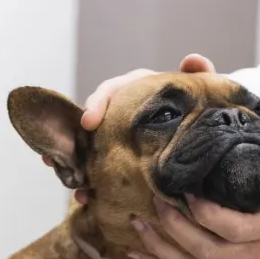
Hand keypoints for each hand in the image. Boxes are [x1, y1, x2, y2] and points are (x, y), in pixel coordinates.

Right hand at [45, 53, 216, 202]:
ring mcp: (119, 136)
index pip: (112, 90)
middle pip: (90, 122)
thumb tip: (192, 61)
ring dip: (74, 165)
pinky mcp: (121, 158)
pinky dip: (89, 183)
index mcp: (138, 89)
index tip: (89, 121)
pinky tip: (84, 197)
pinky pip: (99, 168)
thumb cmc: (198, 105)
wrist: (203, 127)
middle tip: (56, 154)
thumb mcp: (200, 91)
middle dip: (71, 138)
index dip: (97, 103)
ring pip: (88, 147)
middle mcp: (123, 112)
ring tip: (70, 181)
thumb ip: (200, 75)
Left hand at [129, 185, 259, 258]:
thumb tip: (249, 122)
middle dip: (175, 226)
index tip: (188, 190)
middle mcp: (249, 253)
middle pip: (205, 249)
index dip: (207, 213)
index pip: (234, 228)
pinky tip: (135, 252)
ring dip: (159, 246)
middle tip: (155, 199)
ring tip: (136, 222)